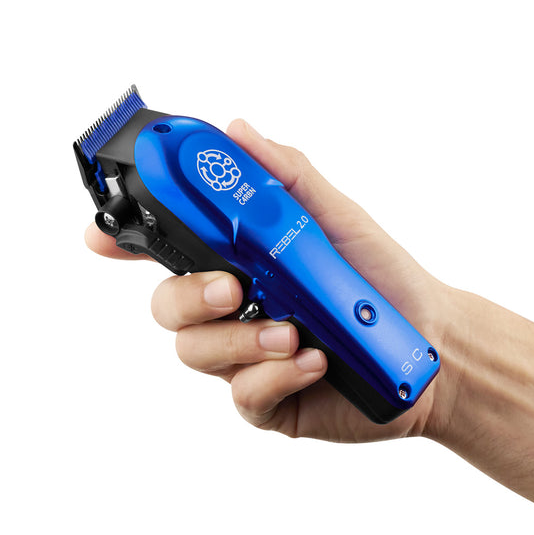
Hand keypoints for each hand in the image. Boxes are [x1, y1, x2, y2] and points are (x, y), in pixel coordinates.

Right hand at [85, 119, 456, 442]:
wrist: (431, 343)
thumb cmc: (383, 281)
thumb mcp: (339, 219)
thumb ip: (288, 180)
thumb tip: (238, 132)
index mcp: (241, 261)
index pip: (169, 249)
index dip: (126, 241)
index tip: (102, 236)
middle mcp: (235, 310)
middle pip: (167, 306)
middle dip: (190, 296)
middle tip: (235, 288)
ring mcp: (247, 358)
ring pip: (196, 353)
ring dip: (240, 339)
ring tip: (294, 333)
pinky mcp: (270, 401)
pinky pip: (243, 393)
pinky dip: (276, 375)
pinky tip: (315, 362)